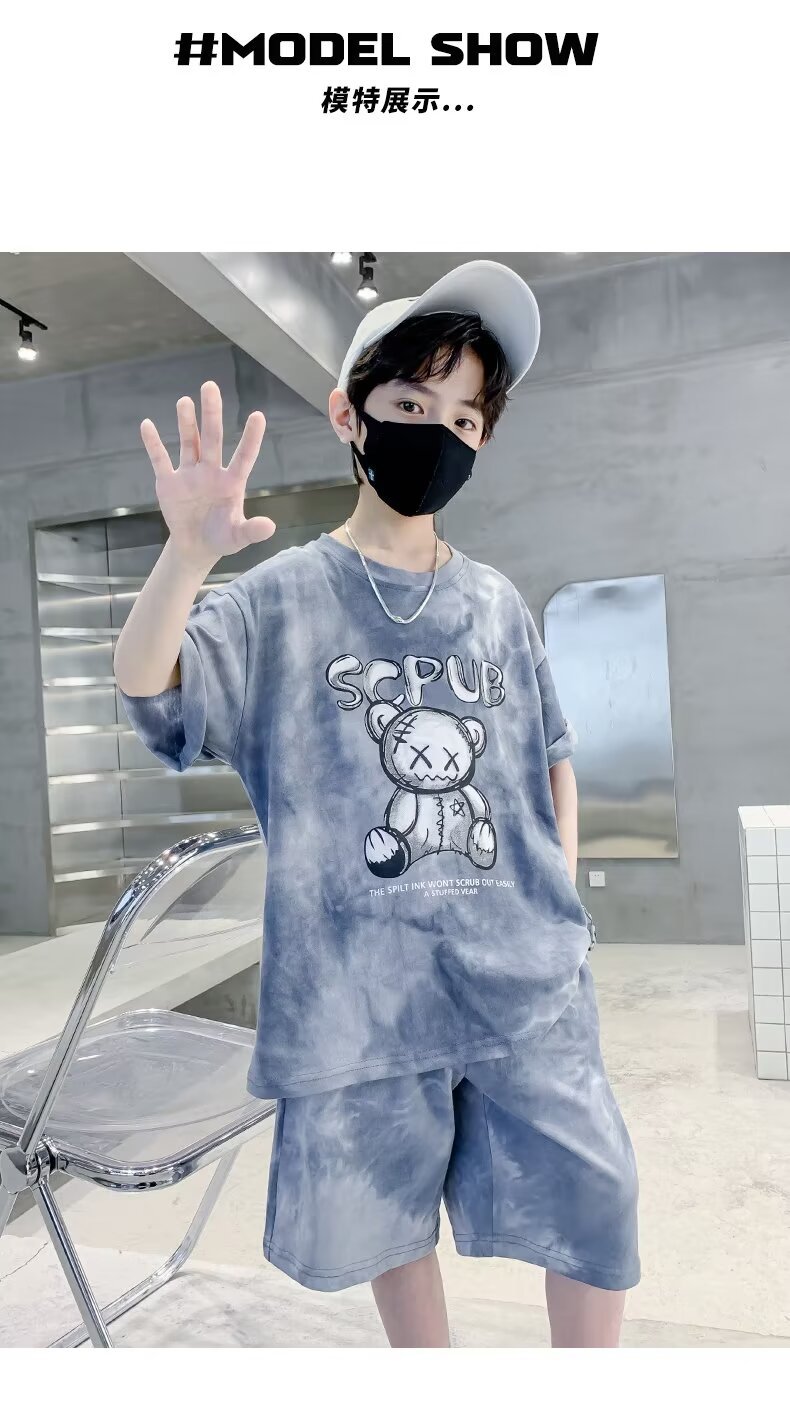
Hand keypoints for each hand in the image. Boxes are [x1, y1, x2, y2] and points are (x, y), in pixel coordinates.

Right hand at [140, 380, 275, 566]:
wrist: (196, 547)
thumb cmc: (222, 538)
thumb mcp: (238, 538)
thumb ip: (252, 531)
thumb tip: (270, 527)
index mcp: (231, 483)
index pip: (244, 457)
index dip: (251, 438)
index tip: (258, 416)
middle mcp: (211, 472)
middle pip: (212, 439)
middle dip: (211, 414)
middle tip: (210, 386)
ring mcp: (189, 475)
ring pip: (189, 443)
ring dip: (186, 423)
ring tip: (185, 401)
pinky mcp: (169, 483)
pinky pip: (160, 460)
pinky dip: (153, 444)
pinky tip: (147, 425)